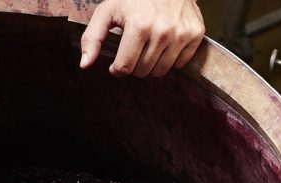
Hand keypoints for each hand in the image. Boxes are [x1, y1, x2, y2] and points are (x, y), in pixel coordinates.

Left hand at [79, 0, 204, 77]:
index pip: (125, 67)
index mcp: (139, 26)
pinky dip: (170, 59)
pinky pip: (179, 64)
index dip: (117, 69)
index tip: (116, 64)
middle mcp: (162, 31)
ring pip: (160, 72)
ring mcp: (181, 34)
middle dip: (134, 66)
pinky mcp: (196, 34)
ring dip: (150, 65)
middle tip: (133, 51)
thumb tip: (84, 65)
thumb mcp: (107, 11)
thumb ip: (92, 37)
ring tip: (146, 48)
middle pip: (142, 72)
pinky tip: (164, 44)